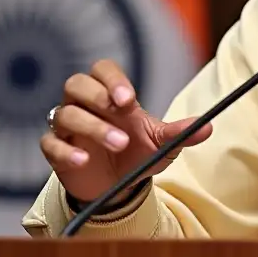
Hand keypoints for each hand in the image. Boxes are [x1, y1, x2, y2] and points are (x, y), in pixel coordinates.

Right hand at [40, 59, 211, 204]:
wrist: (119, 186)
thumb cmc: (138, 153)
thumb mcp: (162, 143)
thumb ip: (181, 133)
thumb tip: (208, 127)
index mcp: (111, 95)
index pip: (102, 70)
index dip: (113, 80)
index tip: (129, 99)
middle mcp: (85, 105)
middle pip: (76, 84)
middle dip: (98, 96)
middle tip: (120, 111)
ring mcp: (68, 127)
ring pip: (64, 113)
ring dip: (92, 127)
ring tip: (118, 143)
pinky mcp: (56, 151)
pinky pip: (49, 144)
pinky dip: (64, 151)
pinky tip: (83, 160)